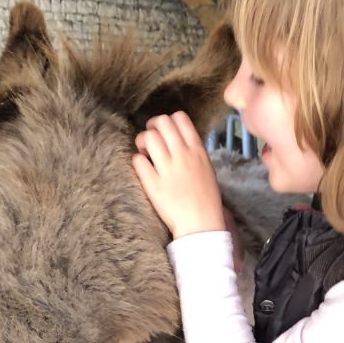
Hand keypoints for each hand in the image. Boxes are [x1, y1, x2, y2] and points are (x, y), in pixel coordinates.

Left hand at [133, 112, 225, 239]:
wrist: (201, 224)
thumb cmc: (206, 198)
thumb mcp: (206, 168)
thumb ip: (193, 151)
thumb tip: (177, 139)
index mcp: (197, 150)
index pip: (180, 118)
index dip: (168, 120)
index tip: (163, 132)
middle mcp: (182, 155)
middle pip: (161, 122)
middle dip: (151, 127)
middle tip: (150, 141)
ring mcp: (167, 169)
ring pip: (148, 137)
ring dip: (142, 141)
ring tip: (145, 153)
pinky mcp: (153, 184)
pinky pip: (138, 161)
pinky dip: (137, 161)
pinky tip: (143, 169)